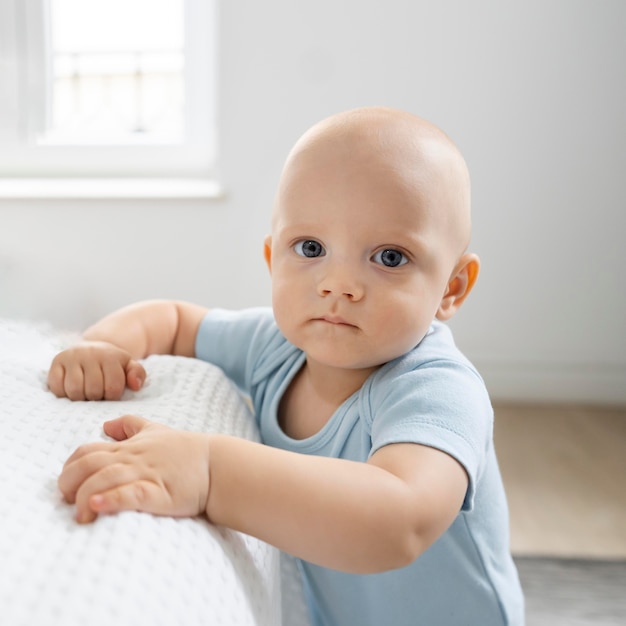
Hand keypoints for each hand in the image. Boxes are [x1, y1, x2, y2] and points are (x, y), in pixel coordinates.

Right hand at [47, 341, 146, 399]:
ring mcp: (71, 357)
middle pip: (93, 390)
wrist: (92, 348)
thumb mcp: (129, 366)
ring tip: (85, 393)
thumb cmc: (112, 363)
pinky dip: (63, 393)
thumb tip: (135, 385)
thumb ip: (137, 374)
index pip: (113, 388)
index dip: (112, 396)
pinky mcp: (56, 361)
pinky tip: (71, 389)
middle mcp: (90, 354)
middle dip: (96, 397)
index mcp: (110, 356)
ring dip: (80, 398)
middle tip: (97, 394)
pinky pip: (57, 386)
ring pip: (74, 390)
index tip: (110, 393)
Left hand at [58, 415, 210, 523]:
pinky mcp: (159, 493)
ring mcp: (146, 474)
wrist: (216, 465)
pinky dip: (111, 500)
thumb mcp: (156, 430)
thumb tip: (105, 425)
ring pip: (105, 478)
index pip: (87, 451)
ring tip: (81, 514)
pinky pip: (131, 494)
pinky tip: (98, 506)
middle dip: (69, 482)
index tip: (67, 485)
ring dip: (85, 496)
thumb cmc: (185, 450)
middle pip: (89, 464)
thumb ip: (130, 425)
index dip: (69, 467)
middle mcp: (133, 458)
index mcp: (129, 447)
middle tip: (67, 501)